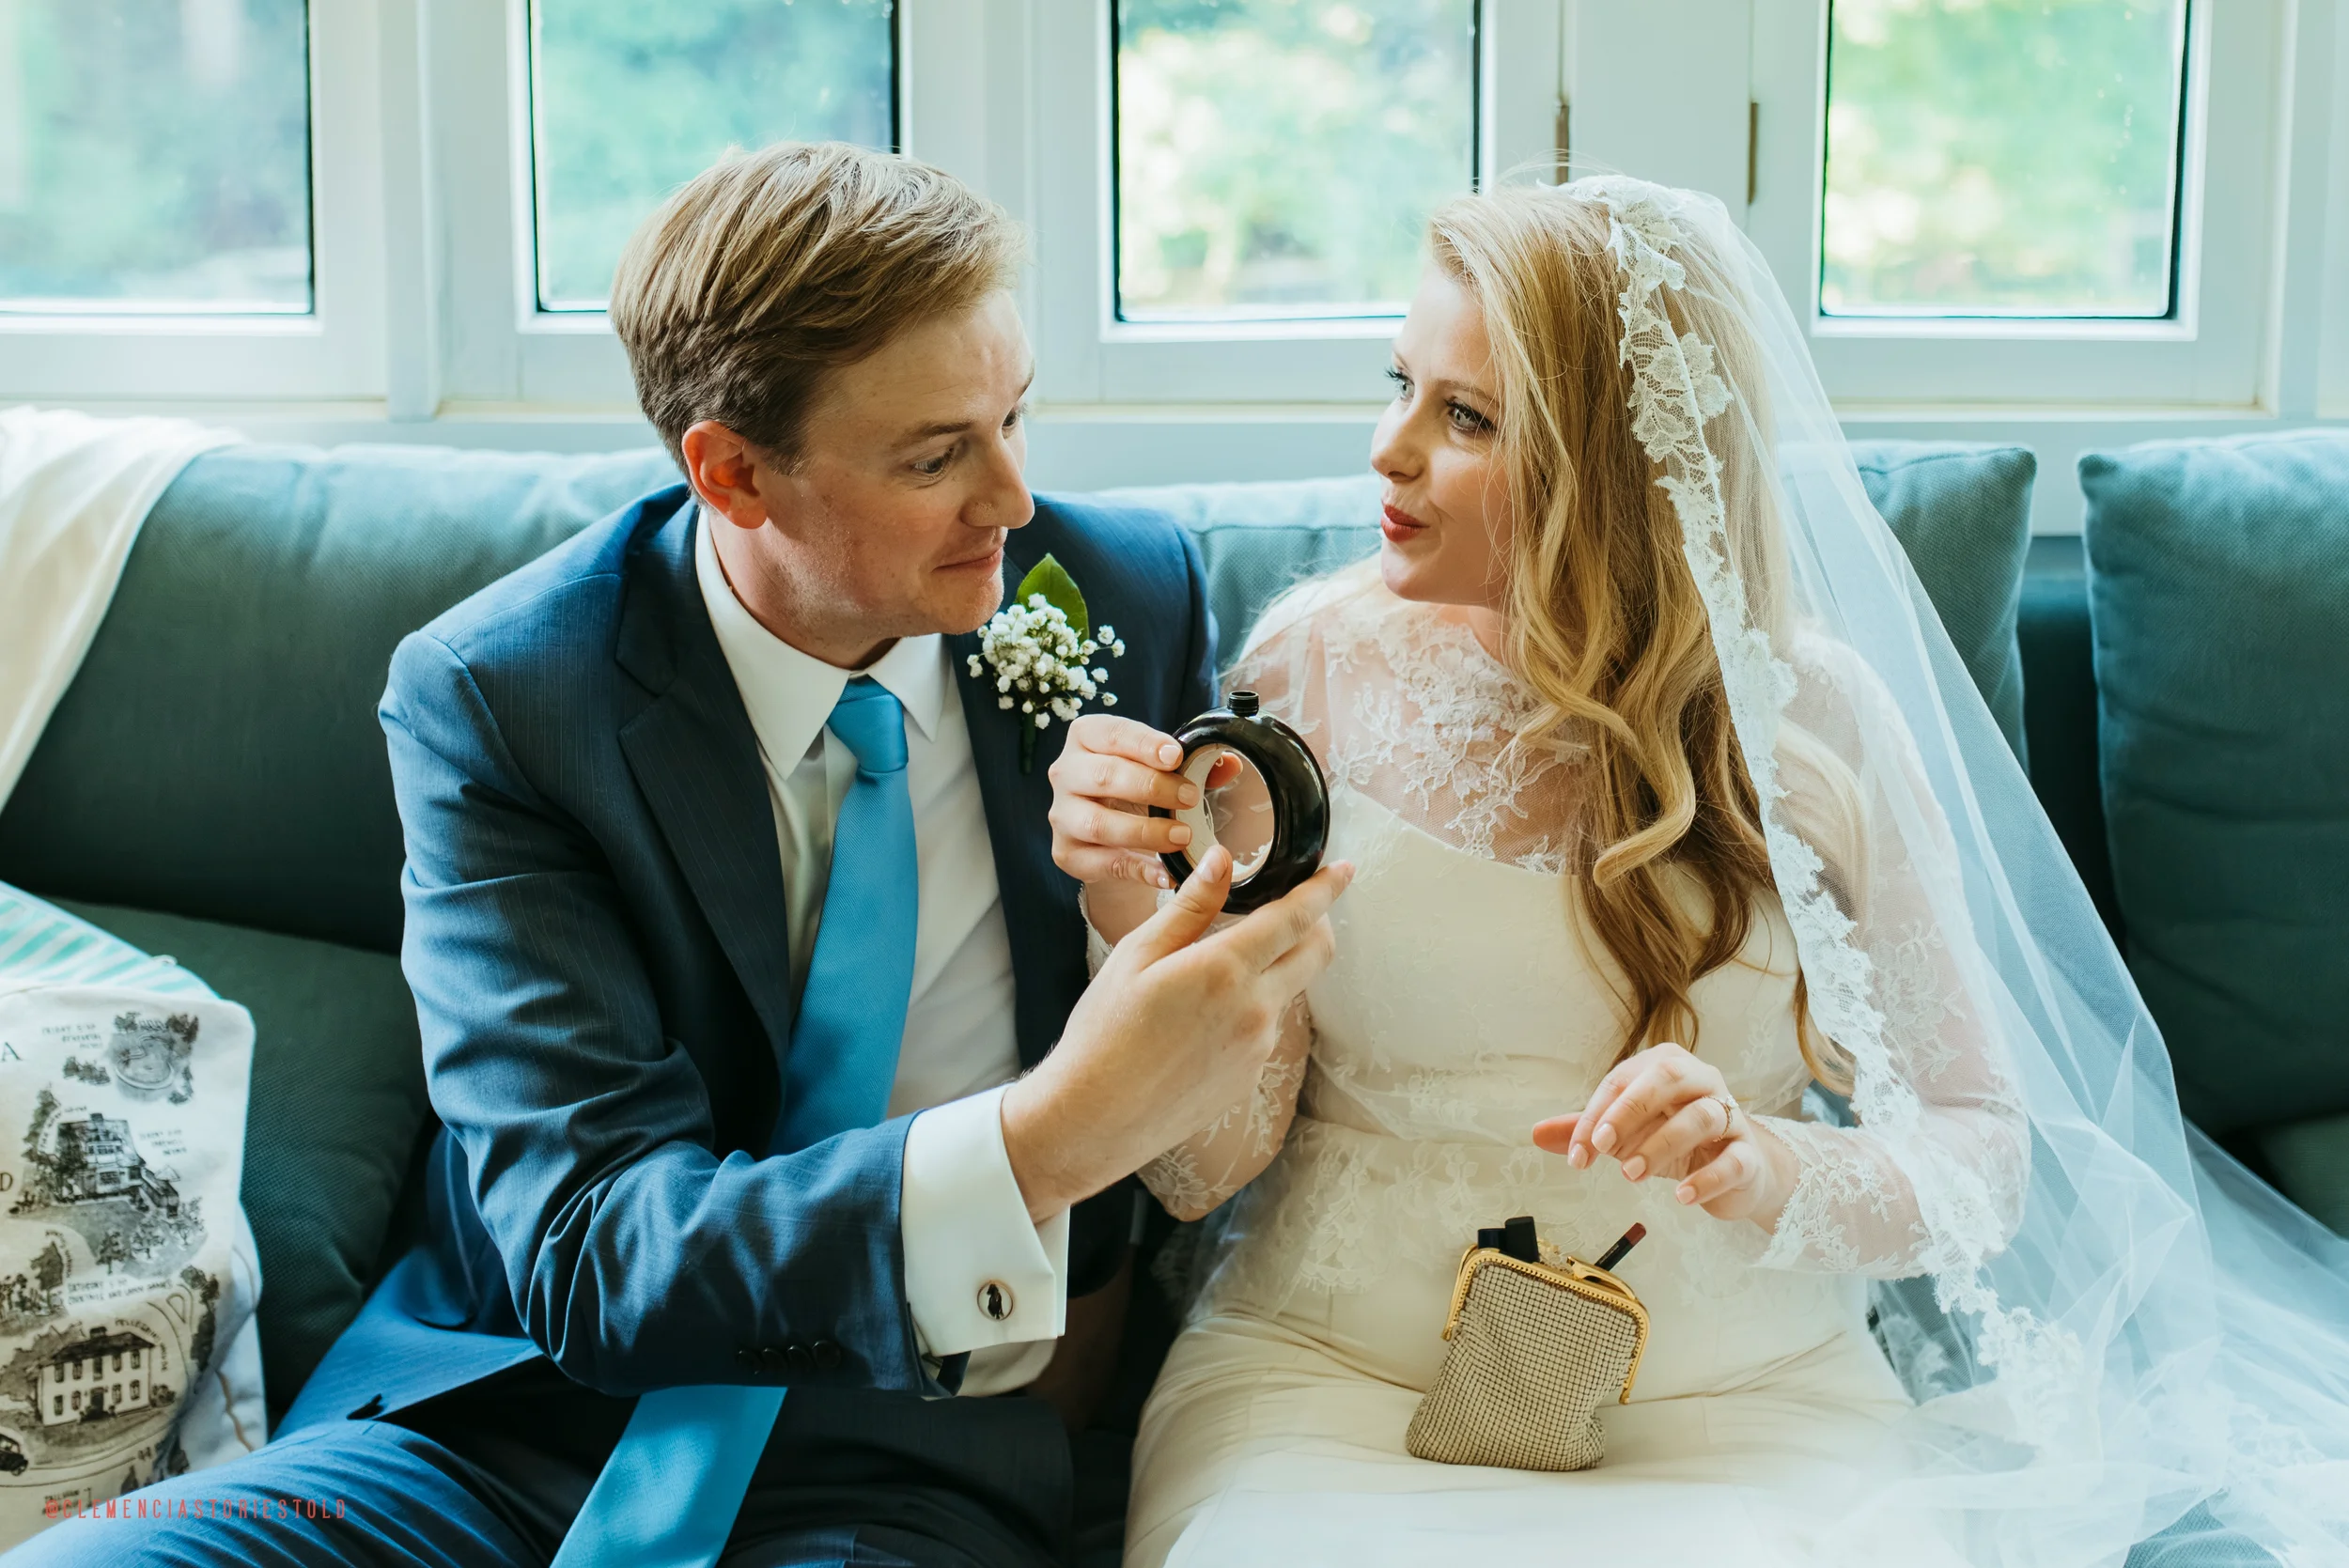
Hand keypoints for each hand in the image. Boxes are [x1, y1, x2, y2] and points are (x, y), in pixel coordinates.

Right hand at [1001, 844, 1352, 1222]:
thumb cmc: (1104, 1033)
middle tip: (1299, 906)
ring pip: (1288, 990)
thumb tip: (1223, 860)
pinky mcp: (1250, 1076)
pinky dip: (1253, 1006)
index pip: (1295, 918)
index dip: (1325, 889)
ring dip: (1276, 967)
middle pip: (1316, 954)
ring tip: (1220, 967)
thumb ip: (1189, 906)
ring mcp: (1257, 1047)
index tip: (1343, 869)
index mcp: (1224, 969)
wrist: (1096, 1119)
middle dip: (1318, 923)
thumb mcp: (1137, 955)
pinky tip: (1205, 1016)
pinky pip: (1266, 1027)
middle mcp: (1255, 1009)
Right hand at [1048, 714, 1241, 891]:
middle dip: (1152, 786)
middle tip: (1191, 798)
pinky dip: (1138, 870)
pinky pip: (1103, 863)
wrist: (1111, 836)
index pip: (1111, 733)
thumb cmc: (1135, 790)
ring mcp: (1062, 815)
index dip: (1144, 743)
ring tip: (1182, 836)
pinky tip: (1166, 874)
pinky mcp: (1066, 852)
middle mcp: (1065, 772)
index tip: (1176, 756)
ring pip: (1098, 823)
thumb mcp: (1161, 770)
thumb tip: (1229, 763)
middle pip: (1104, 775)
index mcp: (1086, 738)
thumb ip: (1194, 765)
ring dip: (1145, 830)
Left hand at [1531, 1043, 1794, 1224]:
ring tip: (1630, 1173)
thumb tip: (1535, 1133)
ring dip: (1662, 1144)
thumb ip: (1586, 1131)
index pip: (1624, 1080)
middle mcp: (1703, 1081)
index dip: (1596, 1115)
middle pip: (1669, 1077)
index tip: (1576, 1155)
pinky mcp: (1749, 1155)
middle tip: (1602, 1146)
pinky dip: (1706, 1178)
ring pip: (1703, 1116)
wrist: (1738, 1171)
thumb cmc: (1675, 1141)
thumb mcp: (1628, 1134)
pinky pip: (1733, 1160)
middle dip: (1631, 1109)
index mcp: (1667, 1066)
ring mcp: (1732, 1116)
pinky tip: (1681, 1195)